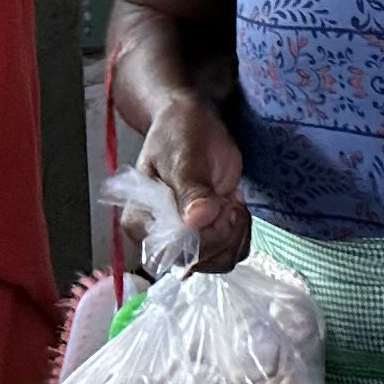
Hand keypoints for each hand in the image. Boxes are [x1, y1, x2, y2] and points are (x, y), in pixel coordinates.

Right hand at [134, 95, 254, 271]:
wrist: (192, 122)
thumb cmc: (180, 134)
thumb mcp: (184, 156)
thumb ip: (191, 189)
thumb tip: (197, 219)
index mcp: (141, 222)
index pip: (175, 253)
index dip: (206, 236)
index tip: (219, 204)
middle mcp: (159, 238)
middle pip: (201, 261)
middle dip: (225, 231)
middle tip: (226, 197)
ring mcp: (185, 239)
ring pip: (219, 261)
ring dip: (236, 232)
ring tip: (230, 200)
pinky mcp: (206, 234)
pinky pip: (230, 252)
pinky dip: (241, 232)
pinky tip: (235, 207)